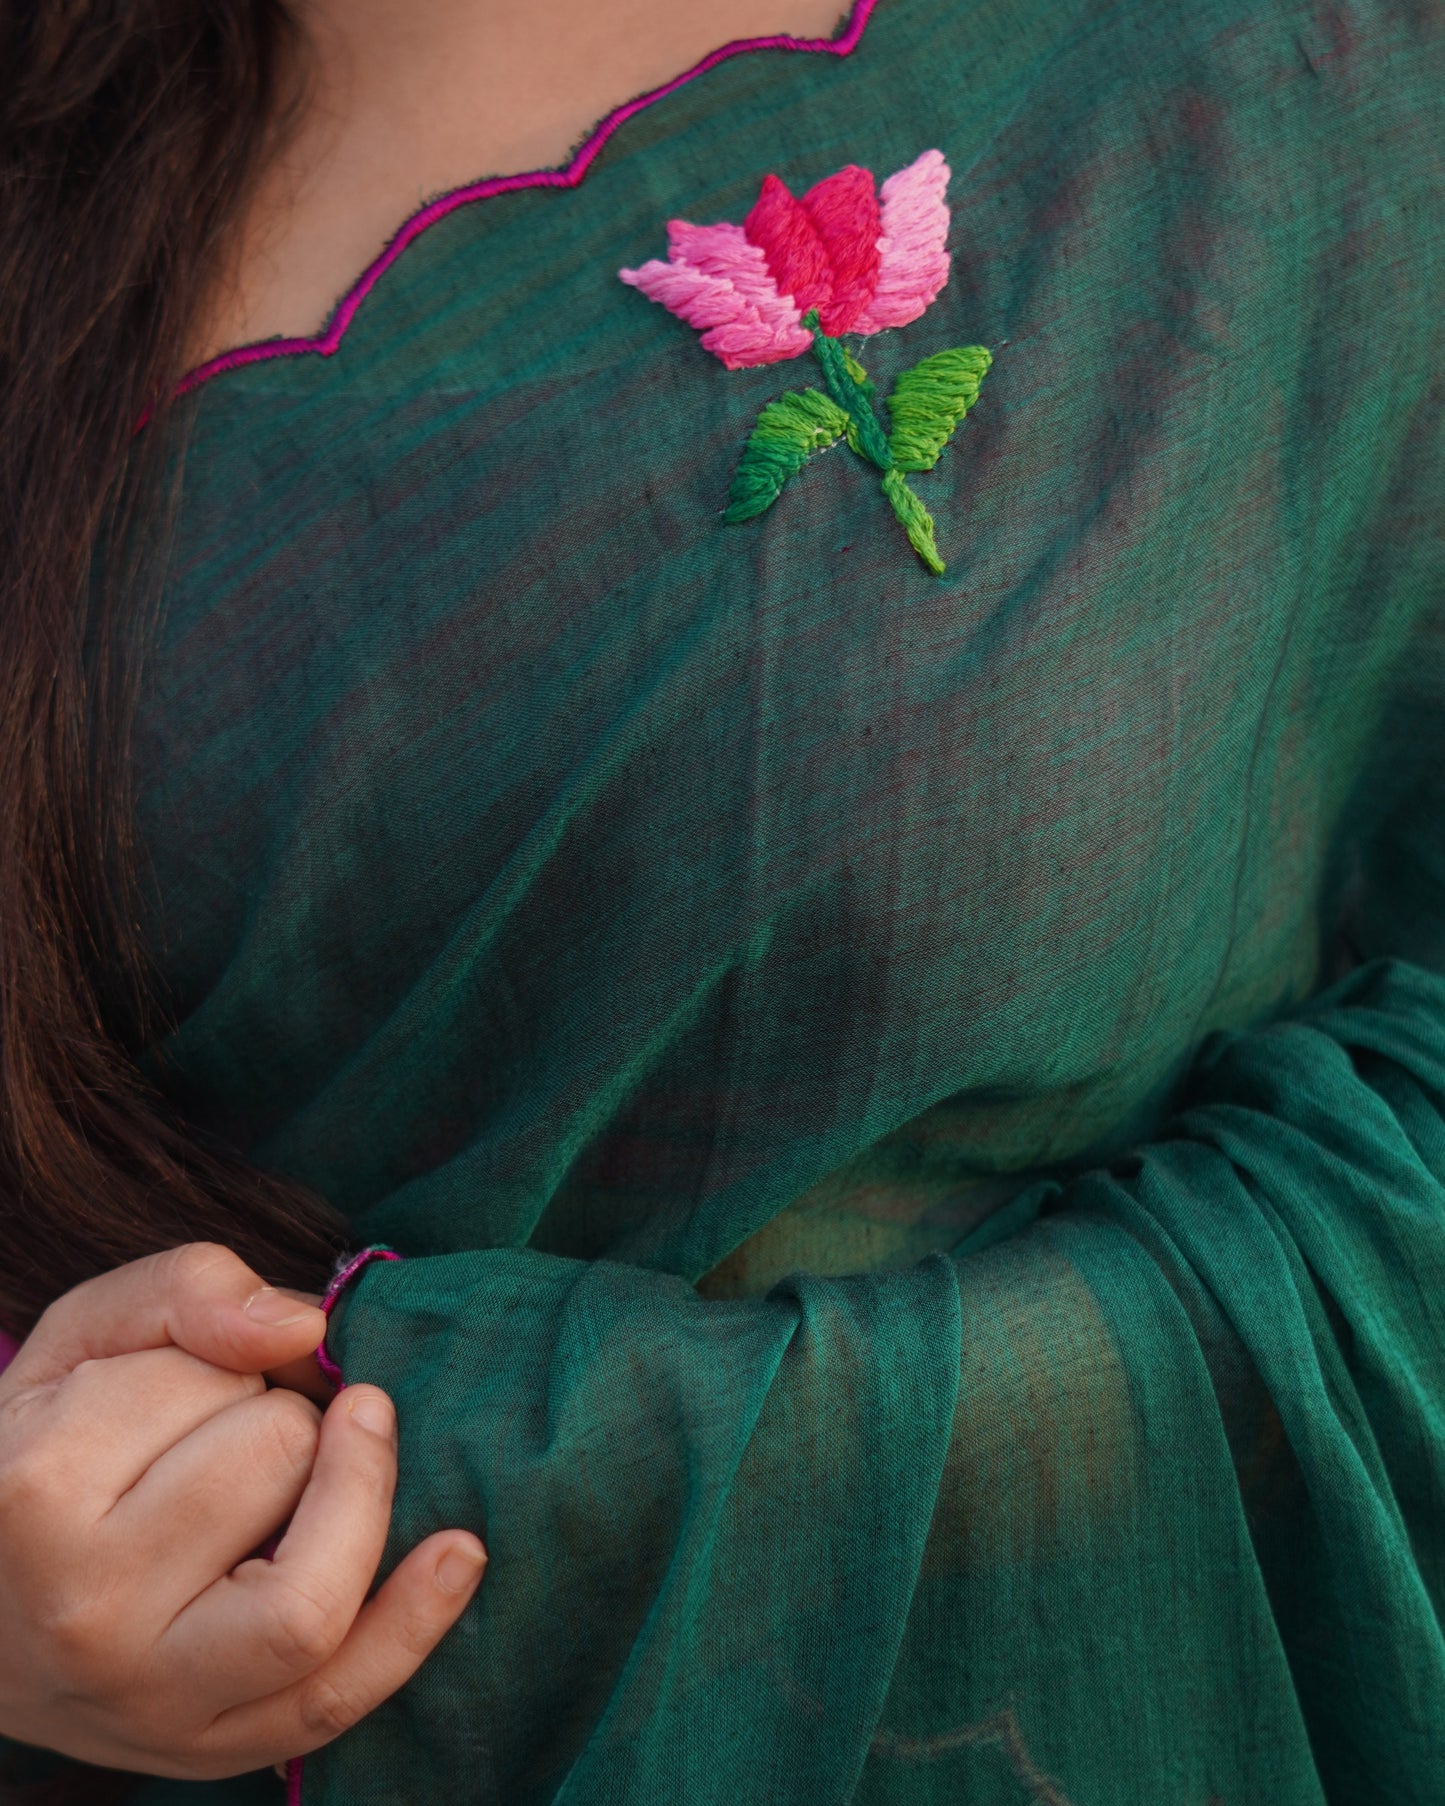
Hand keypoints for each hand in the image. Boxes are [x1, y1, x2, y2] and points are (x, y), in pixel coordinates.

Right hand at [0, 1243, 485, 1778]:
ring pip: (316, 1576)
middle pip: (281, 1457)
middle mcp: (88, 1610)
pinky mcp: (210, 1751)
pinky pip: (339, 1696)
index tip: (186, 1383)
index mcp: (38, 1491)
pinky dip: (414, 1623)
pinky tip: (460, 1551)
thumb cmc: (47, 1453)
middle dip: (278, 1419)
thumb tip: (303, 1327)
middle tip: (214, 1444)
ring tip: (266, 1497)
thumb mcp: (82, 1342)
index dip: (227, 1362)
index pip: (220, 1379)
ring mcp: (151, 1699)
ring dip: (324, 1501)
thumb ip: (185, 1288)